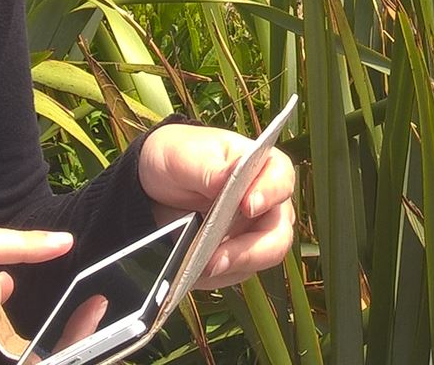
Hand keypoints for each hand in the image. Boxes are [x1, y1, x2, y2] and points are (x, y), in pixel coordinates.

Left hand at [137, 123, 297, 288]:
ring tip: (195, 269)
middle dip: (248, 251)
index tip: (247, 205)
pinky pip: (232, 274)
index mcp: (263, 167)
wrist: (152, 187)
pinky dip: (212, 276)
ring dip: (227, 268)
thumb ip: (210, 168)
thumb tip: (231, 174)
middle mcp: (267, 204)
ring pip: (257, 261)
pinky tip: (190, 272)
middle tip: (215, 259)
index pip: (280, 180)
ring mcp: (254, 234)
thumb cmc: (177, 159)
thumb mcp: (184, 158)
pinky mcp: (237, 257)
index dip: (269, 194)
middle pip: (277, 234)